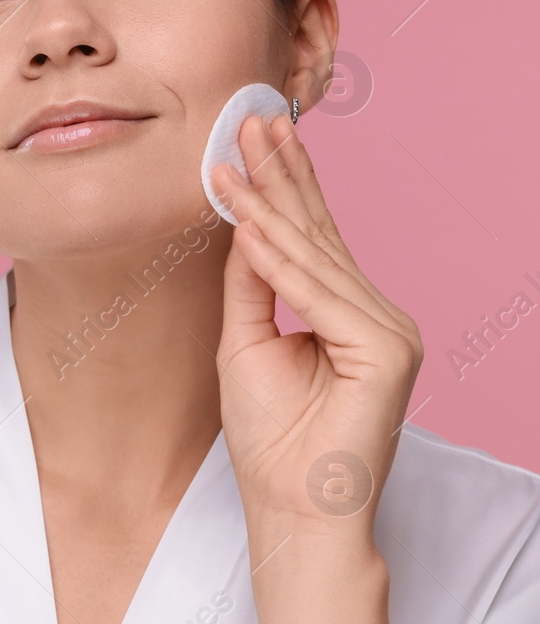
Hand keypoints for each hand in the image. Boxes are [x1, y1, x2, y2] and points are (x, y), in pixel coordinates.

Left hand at [210, 111, 423, 538]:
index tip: (250, 137)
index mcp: (347, 312)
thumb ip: (249, 286)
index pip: (310, 237)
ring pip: (314, 256)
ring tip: (235, 155)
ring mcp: (387, 329)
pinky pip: (317, 295)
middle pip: (318, 232)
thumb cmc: (271, 439)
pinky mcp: (386, 349)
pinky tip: (247, 221)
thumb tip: (241, 224)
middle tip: (251, 116)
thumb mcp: (244, 344)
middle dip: (282, 173)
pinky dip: (278, 259)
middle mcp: (375, 313)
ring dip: (270, 203)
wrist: (293, 507)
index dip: (280, 186)